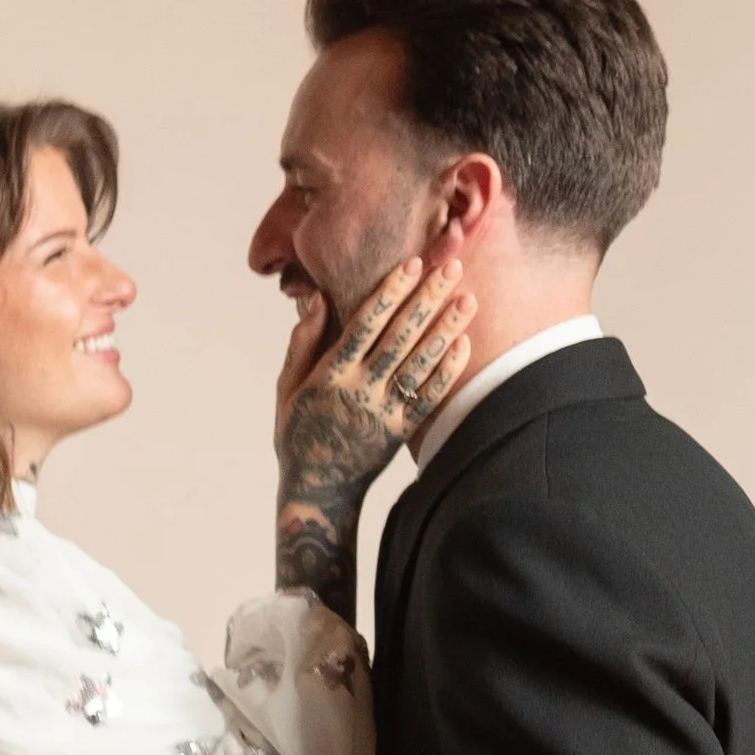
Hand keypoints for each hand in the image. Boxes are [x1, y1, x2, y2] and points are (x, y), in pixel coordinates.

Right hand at [277, 257, 474, 512]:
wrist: (316, 491)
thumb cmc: (298, 433)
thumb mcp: (287, 387)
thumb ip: (302, 342)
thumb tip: (317, 297)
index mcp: (329, 375)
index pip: (364, 324)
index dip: (391, 292)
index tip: (412, 263)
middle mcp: (359, 392)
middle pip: (400, 337)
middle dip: (427, 299)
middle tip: (451, 267)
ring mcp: (382, 413)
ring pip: (420, 364)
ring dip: (446, 329)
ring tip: (467, 298)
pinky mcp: (400, 433)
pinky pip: (428, 398)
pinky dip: (446, 371)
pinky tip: (463, 343)